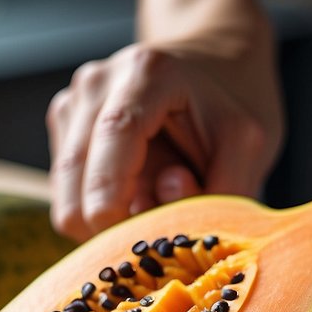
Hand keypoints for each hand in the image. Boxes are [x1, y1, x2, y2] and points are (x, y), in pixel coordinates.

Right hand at [46, 37, 282, 240]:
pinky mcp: (62, 130)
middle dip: (113, 221)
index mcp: (146, 73)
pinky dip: (98, 211)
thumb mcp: (248, 147)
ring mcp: (72, 104)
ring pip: (65, 197)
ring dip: (108, 219)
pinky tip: (133, 191)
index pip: (114, 135)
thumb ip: (223, 184)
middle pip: (75, 177)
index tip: (133, 240)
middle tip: (163, 220)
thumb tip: (164, 197)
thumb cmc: (228, 111)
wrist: (210, 71)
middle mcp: (96, 82)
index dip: (115, 196)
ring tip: (153, 198)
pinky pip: (67, 197)